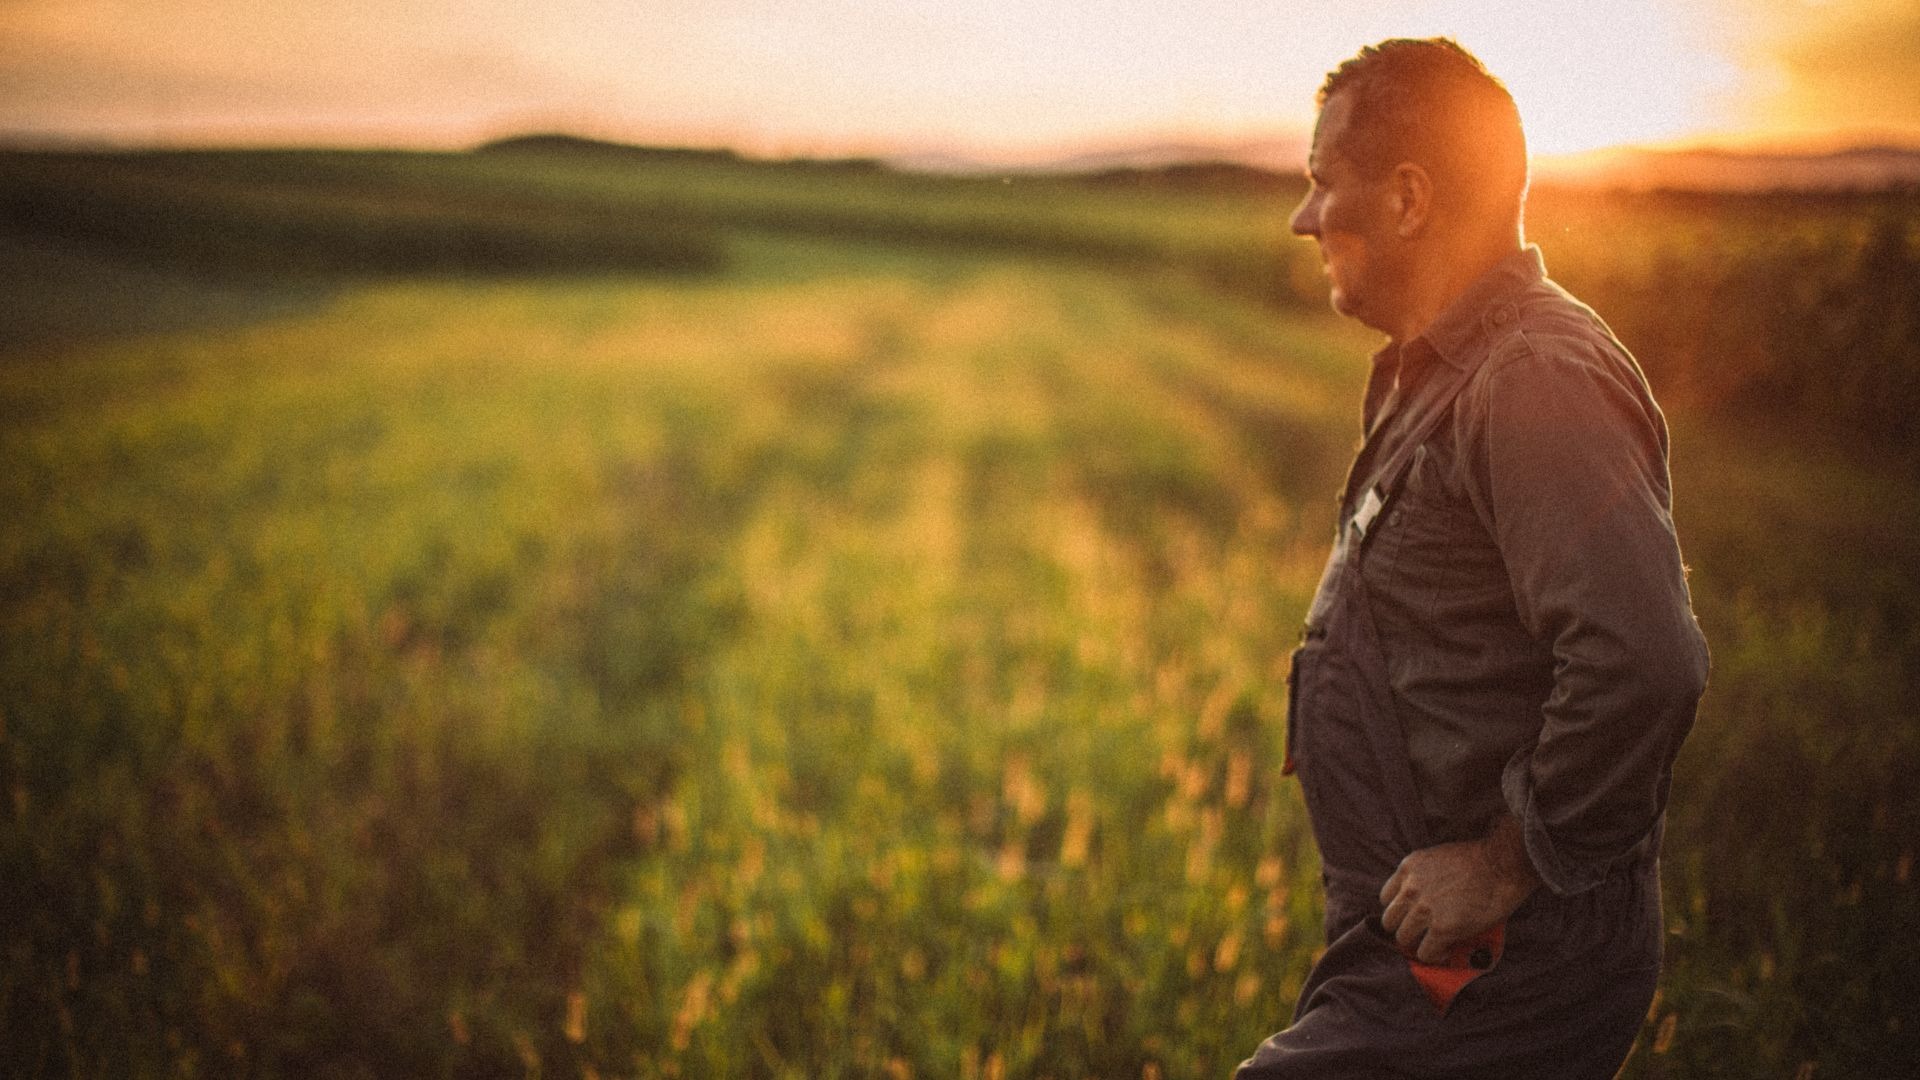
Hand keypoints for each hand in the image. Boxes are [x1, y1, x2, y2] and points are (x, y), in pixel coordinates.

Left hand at [1379, 815, 1540, 963]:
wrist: (1503, 864)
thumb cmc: (1480, 860)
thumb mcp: (1438, 858)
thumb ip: (1423, 877)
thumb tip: (1422, 900)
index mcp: (1409, 867)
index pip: (1386, 898)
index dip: (1400, 910)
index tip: (1411, 917)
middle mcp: (1411, 888)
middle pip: (1390, 921)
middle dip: (1406, 928)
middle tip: (1422, 934)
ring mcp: (1424, 909)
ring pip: (1404, 939)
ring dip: (1419, 943)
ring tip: (1436, 944)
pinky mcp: (1442, 929)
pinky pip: (1425, 953)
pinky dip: (1435, 956)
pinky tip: (1447, 951)